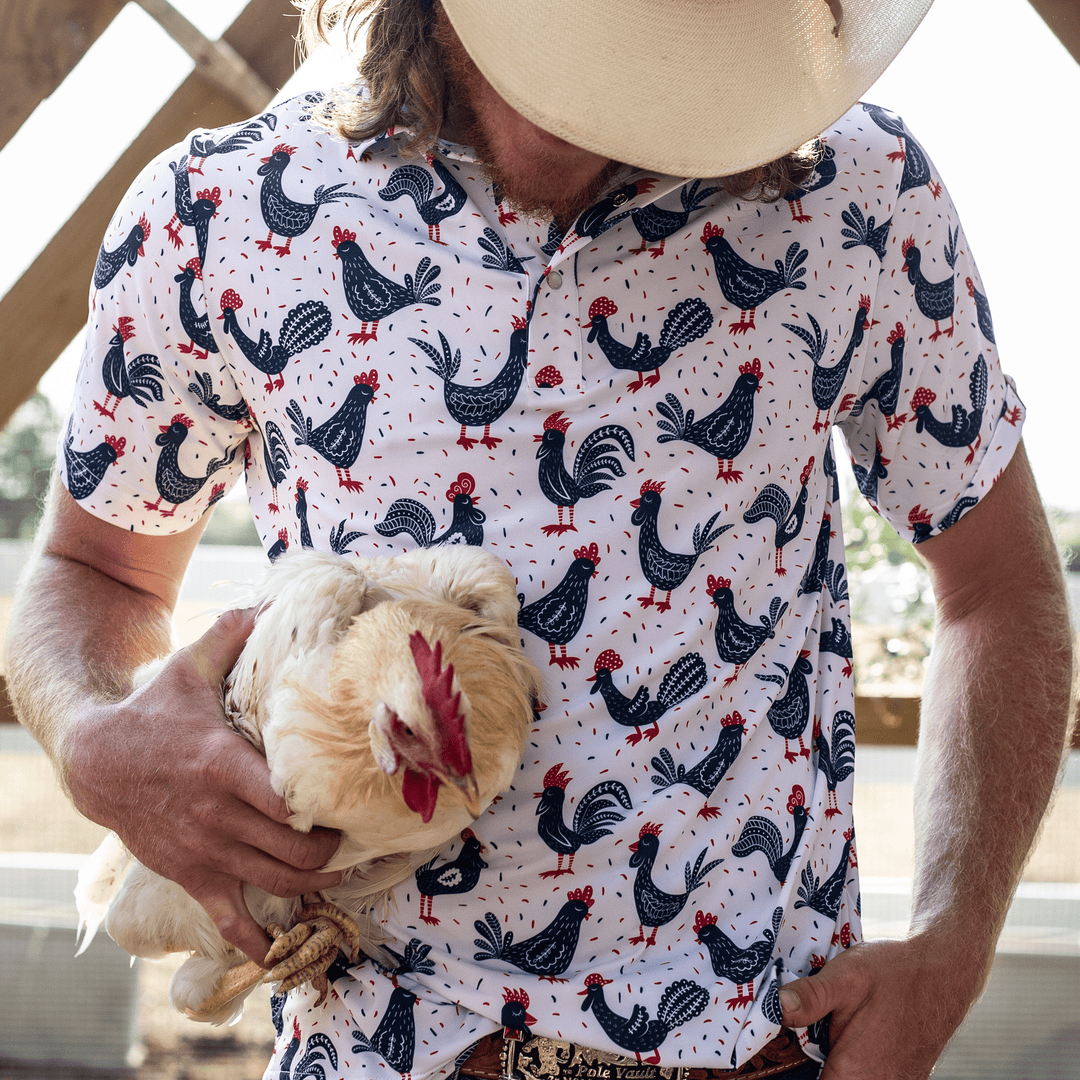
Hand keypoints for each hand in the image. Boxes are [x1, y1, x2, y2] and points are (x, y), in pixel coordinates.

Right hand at [66, 607, 342, 964]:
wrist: (97, 761)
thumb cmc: (155, 711)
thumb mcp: (191, 667)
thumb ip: (233, 634)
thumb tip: (272, 597)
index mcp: (224, 765)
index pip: (288, 800)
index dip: (327, 807)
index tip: (358, 798)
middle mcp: (219, 815)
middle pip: (295, 849)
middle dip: (335, 848)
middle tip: (360, 832)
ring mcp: (206, 851)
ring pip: (275, 883)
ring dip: (316, 884)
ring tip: (345, 871)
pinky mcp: (192, 875)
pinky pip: (229, 918)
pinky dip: (260, 940)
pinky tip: (287, 953)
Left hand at [779, 935, 989, 1079]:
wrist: (944, 973)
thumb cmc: (894, 973)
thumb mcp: (845, 977)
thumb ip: (810, 998)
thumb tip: (777, 1009)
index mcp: (853, 1074)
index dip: (793, 1075)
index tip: (780, 1060)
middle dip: (810, 1068)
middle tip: (801, 1042)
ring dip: (833, 1066)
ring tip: (824, 1038)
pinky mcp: (903, 1078)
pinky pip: (868, 1077)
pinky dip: (851, 1066)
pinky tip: (847, 1040)